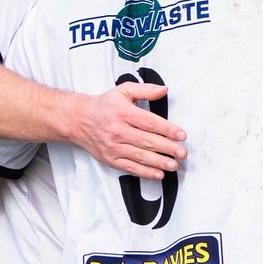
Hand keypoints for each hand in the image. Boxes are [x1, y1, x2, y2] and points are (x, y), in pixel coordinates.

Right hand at [65, 84, 187, 179]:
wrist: (79, 120)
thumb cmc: (104, 105)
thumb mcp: (123, 91)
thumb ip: (145, 90)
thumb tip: (164, 90)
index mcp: (122, 112)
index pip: (149, 122)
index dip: (167, 129)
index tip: (181, 135)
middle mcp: (117, 130)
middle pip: (147, 141)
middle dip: (167, 148)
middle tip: (183, 152)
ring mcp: (113, 147)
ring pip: (140, 156)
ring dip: (159, 162)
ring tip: (174, 164)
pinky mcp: (110, 159)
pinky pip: (130, 168)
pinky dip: (145, 172)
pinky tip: (159, 174)